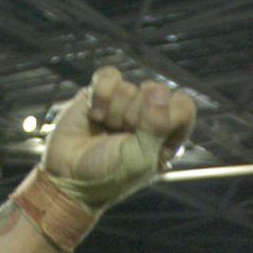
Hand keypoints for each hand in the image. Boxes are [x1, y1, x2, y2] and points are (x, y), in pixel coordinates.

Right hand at [42, 67, 195, 211]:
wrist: (68, 177)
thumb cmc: (109, 175)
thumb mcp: (139, 159)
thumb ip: (155, 126)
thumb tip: (158, 90)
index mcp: (168, 134)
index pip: (183, 106)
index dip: (165, 116)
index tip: (147, 137)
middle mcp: (150, 115)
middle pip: (155, 91)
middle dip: (134, 116)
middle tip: (121, 138)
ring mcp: (125, 102)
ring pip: (129, 87)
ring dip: (113, 112)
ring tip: (105, 131)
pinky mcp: (101, 93)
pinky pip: (109, 76)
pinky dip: (100, 95)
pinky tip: (94, 115)